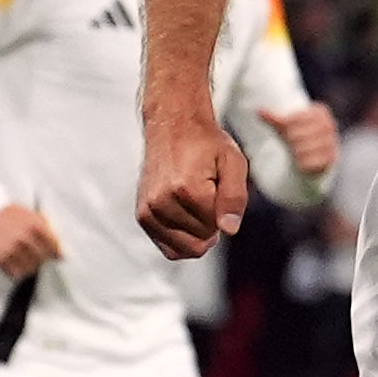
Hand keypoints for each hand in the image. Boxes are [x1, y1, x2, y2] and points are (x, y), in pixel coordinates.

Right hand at [0, 204, 63, 279]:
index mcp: (34, 226)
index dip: (56, 253)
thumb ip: (48, 231)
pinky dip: (18, 272)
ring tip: (28, 262)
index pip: (53, 247)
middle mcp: (22, 239)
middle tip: (40, 258)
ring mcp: (9, 249)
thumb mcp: (33, 216)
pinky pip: (14, 273)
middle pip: (42, 259)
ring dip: (31, 267)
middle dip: (43, 260)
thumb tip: (62, 254)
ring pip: (29, 269)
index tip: (57, 256)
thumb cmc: (11, 215)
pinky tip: (18, 265)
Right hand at [136, 98, 248, 260]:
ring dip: (196, 232)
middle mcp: (161, 202)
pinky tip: (186, 216)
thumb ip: (235, 198)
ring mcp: (148, 211)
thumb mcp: (233, 163)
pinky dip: (182, 239)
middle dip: (210, 225)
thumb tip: (229, 230)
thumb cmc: (206, 144)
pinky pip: (169, 248)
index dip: (223, 212)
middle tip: (206, 196)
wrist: (173, 127)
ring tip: (194, 203)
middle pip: (200, 242)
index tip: (217, 187)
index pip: (216, 227)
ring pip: (184, 249)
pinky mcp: (142, 216)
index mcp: (185, 189)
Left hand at [267, 102, 339, 177]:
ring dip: (294, 152)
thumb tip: (258, 111)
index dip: (285, 127)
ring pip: (301, 149)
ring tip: (295, 151)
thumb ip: (273, 118)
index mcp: (320, 112)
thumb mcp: (286, 125)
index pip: (295, 118)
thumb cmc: (298, 134)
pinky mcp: (331, 157)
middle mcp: (329, 125)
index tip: (284, 131)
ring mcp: (331, 141)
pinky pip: (309, 162)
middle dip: (289, 141)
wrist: (315, 152)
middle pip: (296, 134)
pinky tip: (300, 160)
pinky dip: (301, 162)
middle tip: (289, 143)